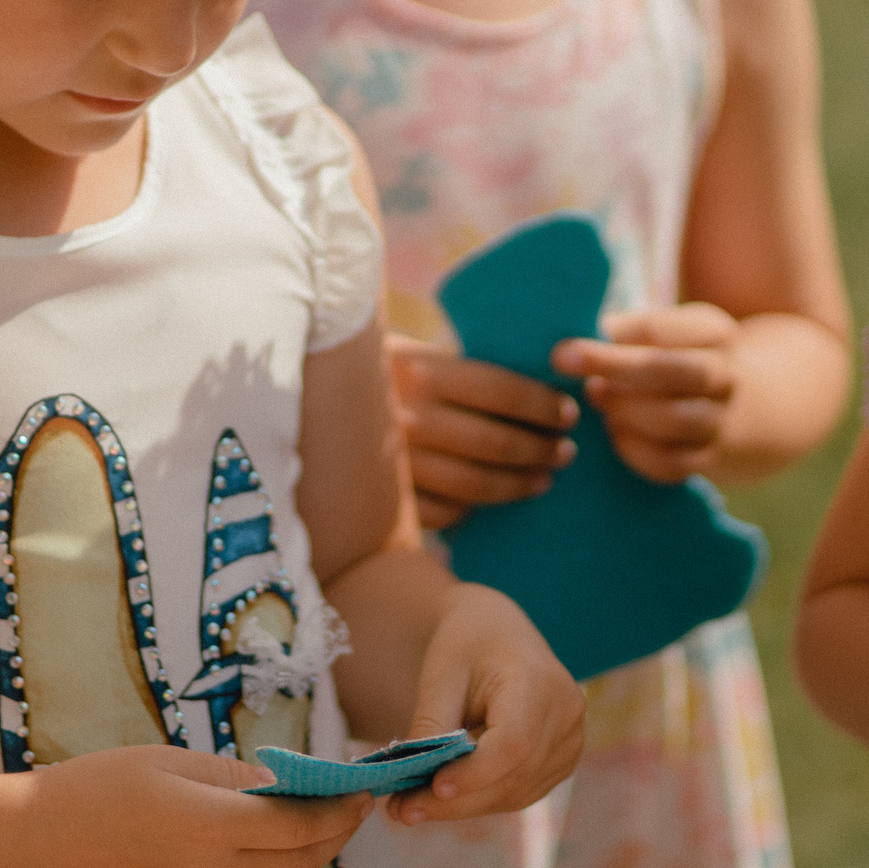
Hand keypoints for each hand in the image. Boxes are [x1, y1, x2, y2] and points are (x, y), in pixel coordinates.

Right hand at [20, 745, 370, 867]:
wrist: (35, 841)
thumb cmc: (97, 785)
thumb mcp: (169, 761)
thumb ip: (232, 776)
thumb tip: (281, 785)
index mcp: (210, 826)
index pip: (297, 824)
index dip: (336, 809)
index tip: (359, 790)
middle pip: (296, 862)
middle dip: (333, 836)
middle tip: (352, 809)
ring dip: (303, 858)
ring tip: (316, 826)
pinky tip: (265, 846)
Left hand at [384, 583, 583, 825]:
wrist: (497, 633)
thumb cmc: (466, 646)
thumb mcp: (441, 675)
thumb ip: (431, 725)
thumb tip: (410, 779)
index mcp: (539, 681)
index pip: (514, 743)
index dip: (476, 773)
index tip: (433, 788)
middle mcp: (565, 714)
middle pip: (513, 775)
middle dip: (456, 800)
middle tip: (401, 811)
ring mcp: (569, 741)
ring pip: (515, 793)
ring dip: (463, 807)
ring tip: (410, 807)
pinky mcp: (561, 760)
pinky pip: (520, 792)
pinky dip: (480, 799)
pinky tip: (444, 797)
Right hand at [388, 334, 577, 529]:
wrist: (300, 399)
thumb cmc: (372, 373)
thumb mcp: (410, 356)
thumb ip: (458, 371)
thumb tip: (535, 384)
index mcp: (420, 371)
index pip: (502, 391)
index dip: (543, 406)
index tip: (568, 413)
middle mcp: (408, 418)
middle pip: (496, 443)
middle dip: (542, 449)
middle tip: (566, 451)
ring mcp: (397, 463)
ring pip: (476, 484)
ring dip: (519, 484)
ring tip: (543, 479)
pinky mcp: (385, 497)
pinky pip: (443, 511)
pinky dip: (471, 510)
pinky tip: (489, 502)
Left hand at [555, 304, 740, 483]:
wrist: (750, 407)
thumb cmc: (683, 360)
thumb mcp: (670, 333)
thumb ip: (627, 331)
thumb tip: (577, 333)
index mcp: (713, 332)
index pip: (659, 330)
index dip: (609, 342)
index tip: (563, 351)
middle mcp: (724, 375)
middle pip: (671, 371)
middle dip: (615, 372)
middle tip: (575, 376)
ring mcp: (721, 419)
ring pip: (674, 420)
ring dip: (626, 412)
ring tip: (597, 401)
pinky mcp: (710, 458)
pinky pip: (671, 463)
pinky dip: (635, 451)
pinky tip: (615, 434)